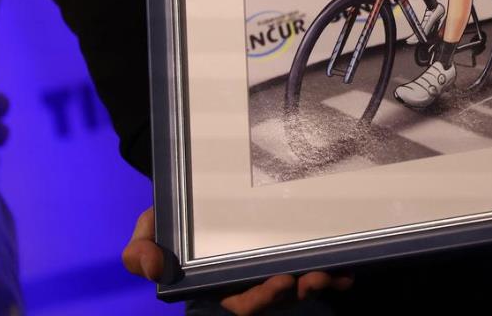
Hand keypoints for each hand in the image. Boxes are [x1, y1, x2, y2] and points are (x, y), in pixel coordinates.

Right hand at [122, 207, 351, 313]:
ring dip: (320, 283)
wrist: (191, 188)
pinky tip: (350, 268)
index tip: (281, 281)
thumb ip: (141, 252)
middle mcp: (250, 281)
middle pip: (279, 298)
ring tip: (332, 272)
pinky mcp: (294, 248)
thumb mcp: (147, 232)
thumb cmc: (171, 217)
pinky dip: (336, 271)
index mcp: (219, 285)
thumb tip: (156, 271)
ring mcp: (274, 265)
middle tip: (311, 276)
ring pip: (302, 285)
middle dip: (298, 293)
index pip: (244, 304)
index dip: (263, 299)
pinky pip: (319, 265)